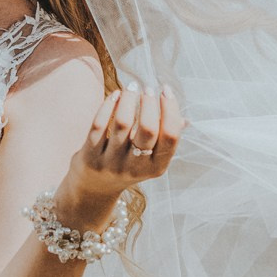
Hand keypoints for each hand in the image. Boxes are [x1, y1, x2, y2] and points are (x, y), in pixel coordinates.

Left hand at [57, 85, 184, 226]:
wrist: (94, 188)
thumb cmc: (129, 164)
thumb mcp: (150, 158)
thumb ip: (165, 139)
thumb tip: (186, 120)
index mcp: (156, 167)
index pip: (171, 137)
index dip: (171, 110)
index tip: (166, 90)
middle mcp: (135, 168)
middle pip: (148, 129)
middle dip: (150, 103)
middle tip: (148, 88)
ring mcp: (111, 164)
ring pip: (122, 123)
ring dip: (129, 99)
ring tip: (131, 87)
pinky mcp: (90, 157)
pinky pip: (99, 124)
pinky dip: (108, 105)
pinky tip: (115, 95)